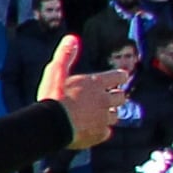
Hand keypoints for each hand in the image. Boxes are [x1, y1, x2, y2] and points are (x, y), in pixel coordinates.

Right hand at [31, 32, 132, 151]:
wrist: (51, 124)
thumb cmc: (53, 96)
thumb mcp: (56, 71)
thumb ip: (65, 55)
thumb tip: (72, 38)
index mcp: (96, 83)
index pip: (118, 77)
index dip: (119, 77)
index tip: (119, 78)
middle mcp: (104, 100)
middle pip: (121, 97)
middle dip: (116, 97)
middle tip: (107, 98)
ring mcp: (104, 118)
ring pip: (115, 116)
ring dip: (109, 114)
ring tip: (98, 115)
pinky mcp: (100, 134)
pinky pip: (106, 132)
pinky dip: (101, 130)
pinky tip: (92, 130)